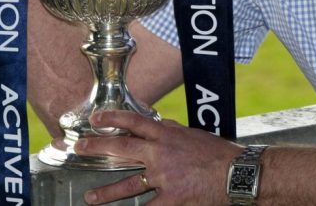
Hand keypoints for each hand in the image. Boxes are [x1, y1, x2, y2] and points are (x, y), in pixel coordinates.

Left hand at [76, 111, 242, 204]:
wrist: (237, 172)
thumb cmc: (219, 154)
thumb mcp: (194, 135)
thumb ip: (173, 131)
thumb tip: (159, 125)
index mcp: (167, 135)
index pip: (134, 122)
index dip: (112, 118)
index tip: (95, 118)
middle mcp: (161, 153)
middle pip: (122, 148)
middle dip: (97, 147)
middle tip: (79, 147)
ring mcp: (164, 177)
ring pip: (128, 184)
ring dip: (106, 191)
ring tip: (90, 197)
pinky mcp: (172, 197)